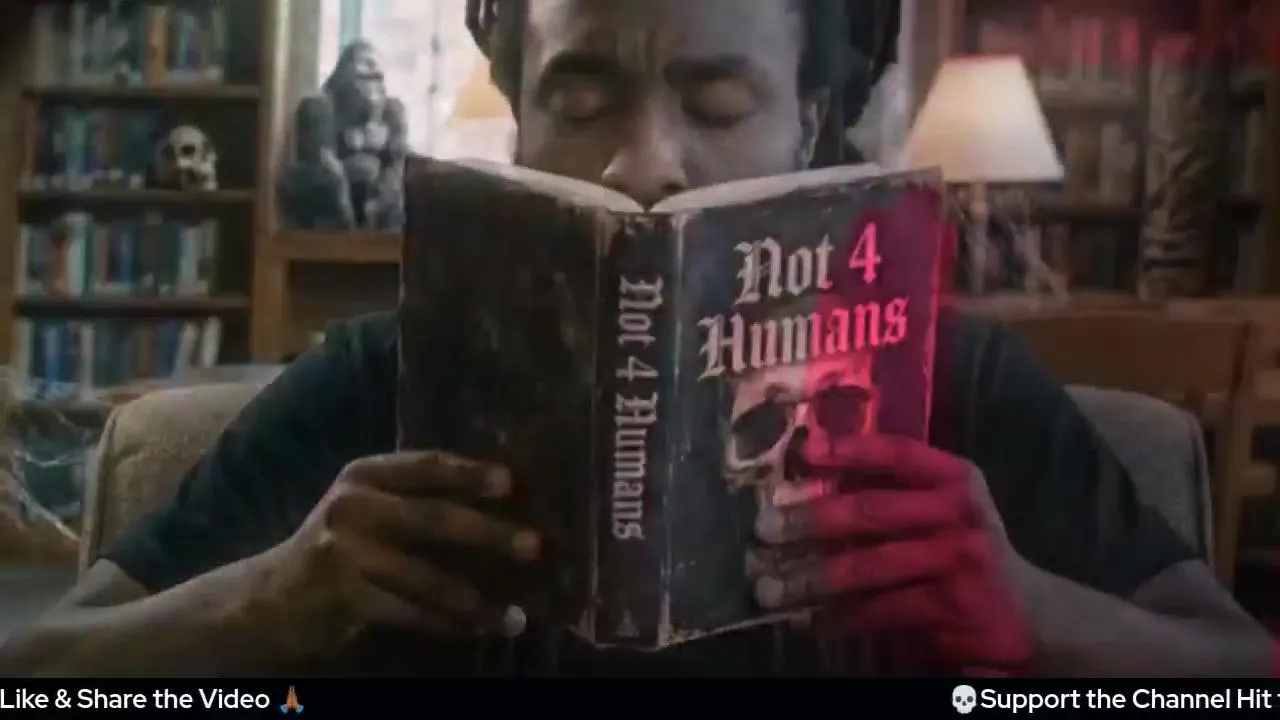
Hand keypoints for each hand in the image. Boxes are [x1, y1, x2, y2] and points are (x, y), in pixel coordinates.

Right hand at [258, 451, 540, 656]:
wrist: (271, 597)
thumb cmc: (338, 548)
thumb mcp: (366, 507)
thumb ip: (414, 499)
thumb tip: (499, 505)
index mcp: (363, 475)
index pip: (426, 466)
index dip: (471, 473)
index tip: (513, 482)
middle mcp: (353, 506)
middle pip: (435, 518)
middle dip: (490, 533)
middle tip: (536, 546)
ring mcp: (345, 552)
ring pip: (428, 577)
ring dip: (476, 600)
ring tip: (515, 614)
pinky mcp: (344, 596)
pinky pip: (411, 612)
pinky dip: (448, 623)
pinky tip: (478, 628)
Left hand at [751, 434, 1033, 673]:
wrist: (1033, 611)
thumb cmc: (968, 546)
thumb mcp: (946, 505)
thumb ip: (896, 486)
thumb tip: (813, 468)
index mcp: (957, 478)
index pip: (900, 453)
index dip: (851, 449)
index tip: (805, 450)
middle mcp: (960, 513)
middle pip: (874, 510)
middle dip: (812, 519)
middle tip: (764, 528)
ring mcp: (958, 561)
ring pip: (871, 566)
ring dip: (813, 577)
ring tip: (771, 586)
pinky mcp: (951, 607)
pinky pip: (884, 609)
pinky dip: (843, 618)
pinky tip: (814, 622)